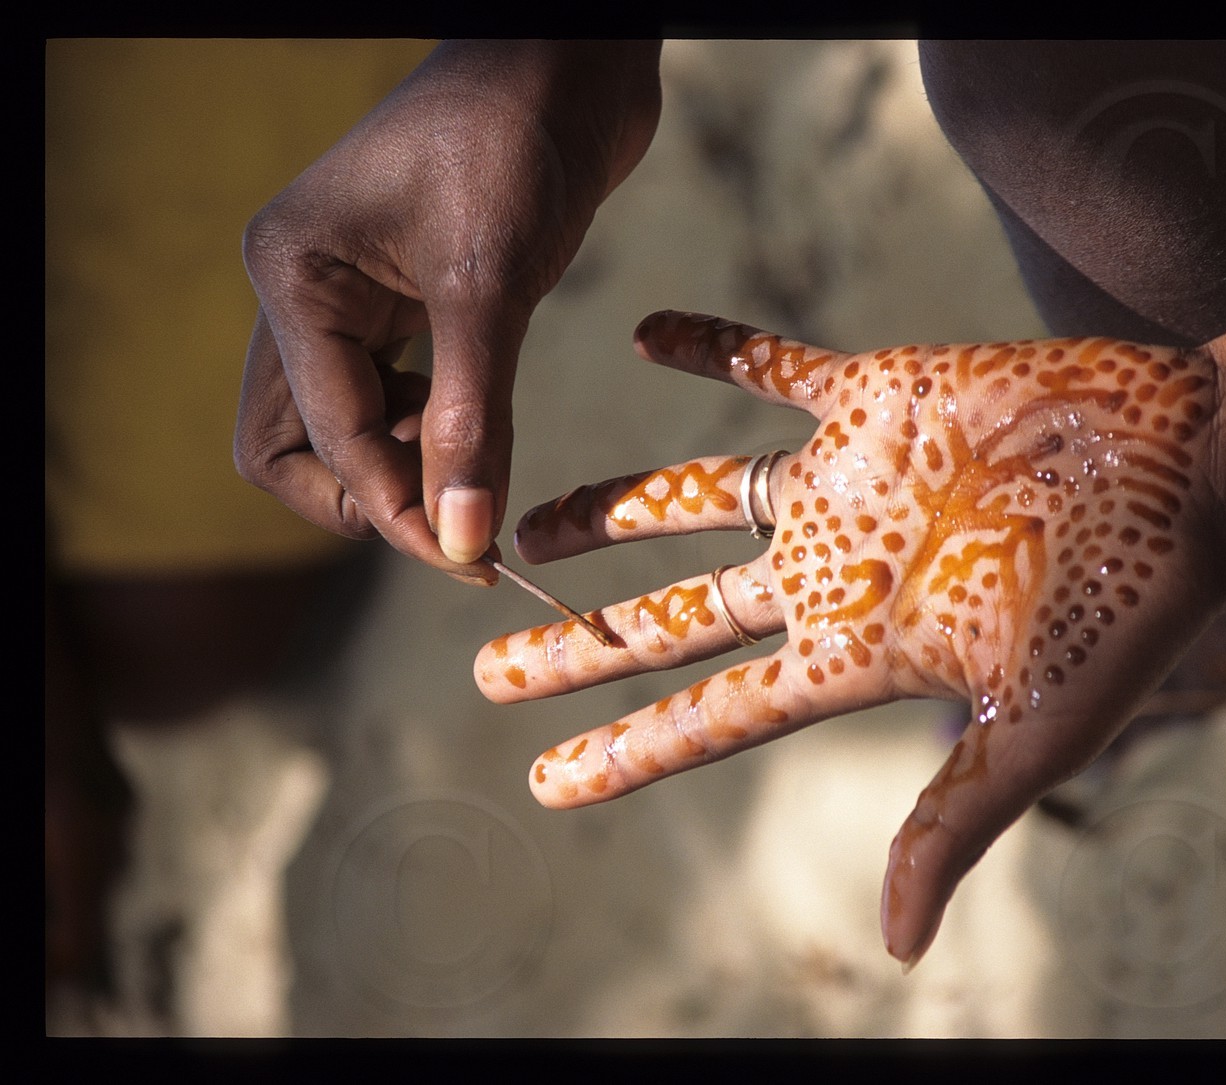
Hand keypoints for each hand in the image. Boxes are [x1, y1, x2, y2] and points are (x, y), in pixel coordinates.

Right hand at [237, 40, 660, 581]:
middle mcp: (304, 289)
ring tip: (475, 470)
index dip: (395, 511)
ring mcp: (348, 295)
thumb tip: (462, 540)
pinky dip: (426, 429)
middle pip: (290, 444)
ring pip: (336, 424)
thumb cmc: (517, 141)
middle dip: (363, 497)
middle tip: (453, 528)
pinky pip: (389, 392)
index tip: (472, 563)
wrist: (566, 63)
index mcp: (294, 276)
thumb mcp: (490, 286)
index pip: (326, 436)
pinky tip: (478, 431)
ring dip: (396, 467)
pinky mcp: (403, 298)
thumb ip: (470, 419)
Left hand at [476, 310, 1225, 966]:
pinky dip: (710, 348)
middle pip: (677, 615)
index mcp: (859, 651)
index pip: (715, 713)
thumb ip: (954, 821)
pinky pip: (770, 365)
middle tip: (489, 664)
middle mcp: (833, 569)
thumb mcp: (1039, 728)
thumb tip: (896, 944)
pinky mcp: (876, 394)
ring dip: (612, 506)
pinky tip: (641, 334)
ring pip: (693, 497)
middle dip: (584, 641)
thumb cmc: (1126, 603)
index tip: (544, 783)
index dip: (628, 750)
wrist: (1191, 466)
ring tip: (531, 518)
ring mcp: (844, 481)